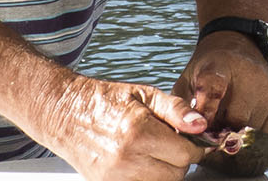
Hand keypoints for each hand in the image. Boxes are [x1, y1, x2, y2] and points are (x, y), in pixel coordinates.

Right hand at [37, 74, 207, 180]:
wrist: (65, 113)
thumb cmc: (106, 101)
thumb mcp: (145, 94)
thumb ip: (177, 110)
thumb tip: (201, 125)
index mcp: (138, 131)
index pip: (185, 154)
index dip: (193, 147)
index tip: (190, 140)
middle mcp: (126, 158)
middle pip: (175, 175)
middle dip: (179, 161)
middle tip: (169, 145)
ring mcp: (114, 177)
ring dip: (164, 173)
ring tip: (154, 154)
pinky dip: (147, 178)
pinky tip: (142, 164)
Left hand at [173, 33, 267, 137]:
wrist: (237, 50)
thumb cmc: (206, 73)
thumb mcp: (186, 83)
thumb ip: (181, 109)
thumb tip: (185, 137)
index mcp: (218, 66)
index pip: (213, 87)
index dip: (207, 109)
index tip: (200, 127)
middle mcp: (248, 75)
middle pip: (234, 120)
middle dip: (217, 137)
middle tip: (206, 140)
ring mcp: (267, 89)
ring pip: (251, 133)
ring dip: (234, 143)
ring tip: (222, 136)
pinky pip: (267, 138)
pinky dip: (252, 145)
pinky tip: (240, 139)